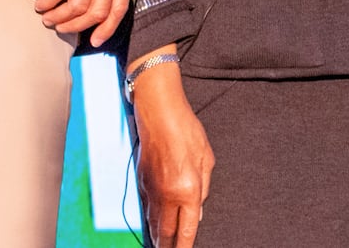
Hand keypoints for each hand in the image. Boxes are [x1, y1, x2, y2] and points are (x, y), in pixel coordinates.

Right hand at [35, 0, 134, 45]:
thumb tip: (99, 6)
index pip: (119, 7)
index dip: (106, 28)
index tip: (95, 41)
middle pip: (97, 12)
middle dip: (78, 26)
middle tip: (63, 28)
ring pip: (76, 7)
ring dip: (60, 18)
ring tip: (49, 18)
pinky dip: (47, 3)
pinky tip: (41, 4)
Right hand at [132, 60, 214, 247]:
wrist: (159, 113)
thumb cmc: (186, 130)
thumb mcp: (206, 159)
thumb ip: (204, 188)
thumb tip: (198, 211)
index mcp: (188, 190)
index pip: (186, 228)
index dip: (185, 245)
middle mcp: (167, 195)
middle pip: (166, 232)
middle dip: (168, 246)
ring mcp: (152, 190)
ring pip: (154, 223)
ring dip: (158, 237)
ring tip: (162, 245)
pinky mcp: (142, 182)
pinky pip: (147, 209)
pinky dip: (151, 221)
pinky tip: (154, 225)